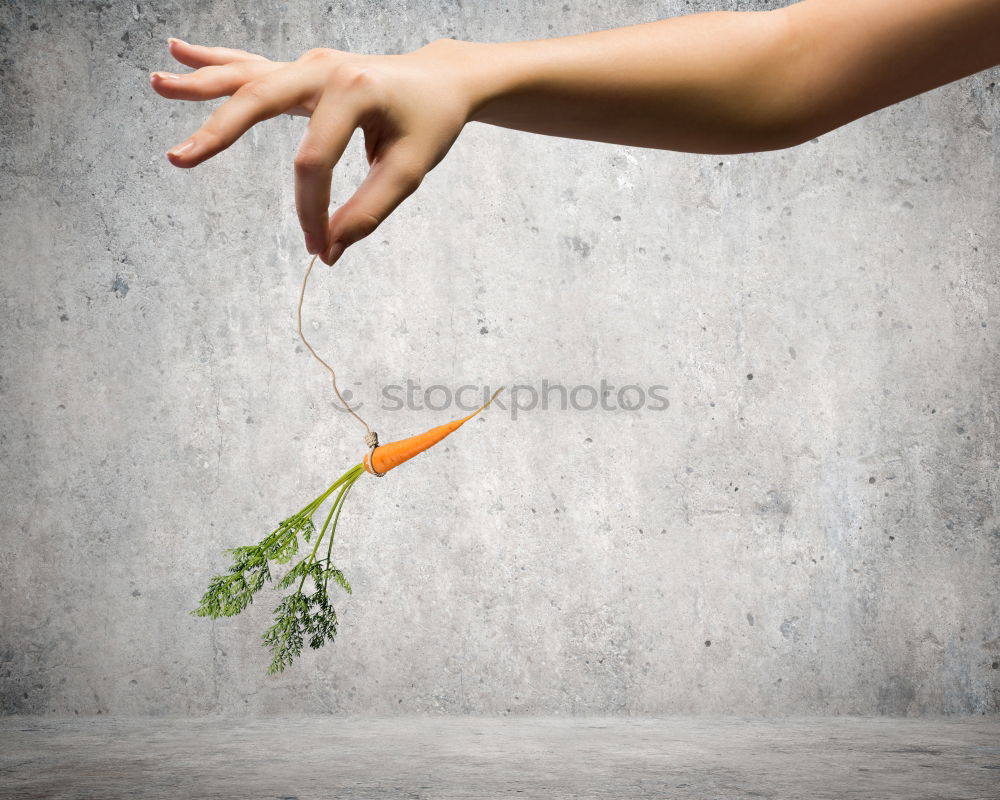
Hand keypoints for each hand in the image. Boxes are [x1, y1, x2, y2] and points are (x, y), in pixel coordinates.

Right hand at [151, 38, 473, 263]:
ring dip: (202, 84)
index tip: (320, 248)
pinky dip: (217, 63)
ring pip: (247, 76)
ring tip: (157, 83)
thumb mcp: (410, 170)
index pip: (314, 162)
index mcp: (354, 90)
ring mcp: (310, 66)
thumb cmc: (429, 122)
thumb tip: (329, 250)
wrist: (441, 80)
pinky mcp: (303, 72)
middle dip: (219, 133)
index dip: (311, 211)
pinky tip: (178, 52)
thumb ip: (368, 211)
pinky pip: (253, 68)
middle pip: (261, 102)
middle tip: (179, 159)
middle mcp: (324, 69)